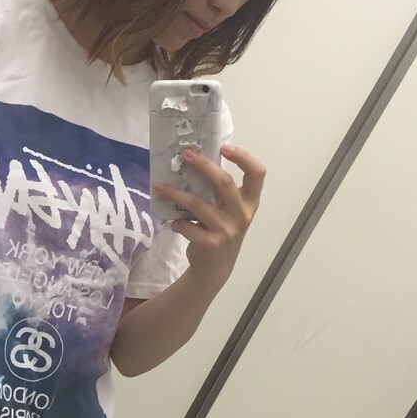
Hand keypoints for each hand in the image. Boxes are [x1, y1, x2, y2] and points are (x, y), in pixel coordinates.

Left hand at [153, 145, 264, 292]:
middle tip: (185, 154)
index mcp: (250, 203)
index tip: (225, 147)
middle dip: (203, 165)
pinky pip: (185, 225)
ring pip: (196, 203)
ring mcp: (226, 230)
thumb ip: (220, 193)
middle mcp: (242, 215)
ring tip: (158, 186)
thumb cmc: (221, 232)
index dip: (244, 157)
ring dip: (174, 193)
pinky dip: (175, 222)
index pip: (257, 174)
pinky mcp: (209, 243)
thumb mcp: (229, 212)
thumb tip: (194, 161)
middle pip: (224, 182)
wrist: (215, 269)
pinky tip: (173, 223)